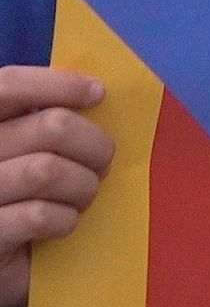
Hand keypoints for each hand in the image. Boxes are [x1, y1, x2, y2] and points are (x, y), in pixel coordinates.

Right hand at [0, 67, 113, 306]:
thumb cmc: (16, 198)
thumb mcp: (24, 150)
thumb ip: (44, 123)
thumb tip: (95, 91)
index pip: (8, 85)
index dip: (57, 83)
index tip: (97, 93)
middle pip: (50, 127)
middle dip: (93, 144)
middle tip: (103, 162)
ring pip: (48, 170)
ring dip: (83, 185)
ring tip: (85, 195)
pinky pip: (39, 215)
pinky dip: (65, 218)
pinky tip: (64, 222)